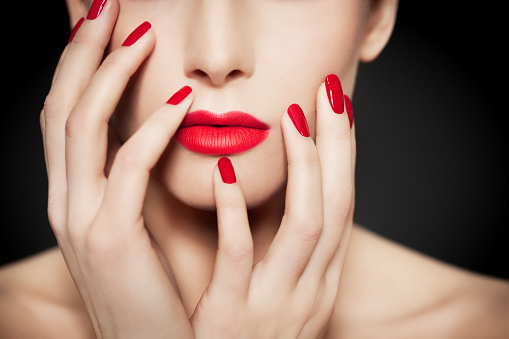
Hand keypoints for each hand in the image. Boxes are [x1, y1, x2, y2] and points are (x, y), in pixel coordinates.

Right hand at [41, 1, 193, 336]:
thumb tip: (153, 140)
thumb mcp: (134, 232)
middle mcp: (65, 202)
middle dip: (81, 52)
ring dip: (109, 74)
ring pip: (81, 127)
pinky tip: (179, 100)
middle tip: (107, 7)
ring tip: (141, 34)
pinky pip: (127, 168)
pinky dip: (149, 128)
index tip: (105, 28)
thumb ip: (136, 187)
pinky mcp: (110, 240)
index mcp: (73, 199)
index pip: (66, 118)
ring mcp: (80, 220)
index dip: (80, 68)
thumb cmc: (150, 290)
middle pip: (62, 108)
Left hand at [190, 75, 355, 337]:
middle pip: (338, 204)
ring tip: (291, 118)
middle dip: (339, 145)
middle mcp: (312, 286)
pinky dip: (238, 212)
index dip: (345, 154)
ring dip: (305, 168)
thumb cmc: (251, 333)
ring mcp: (277, 301)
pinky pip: (242, 257)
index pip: (342, 204)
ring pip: (307, 225)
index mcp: (320, 277)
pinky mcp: (235, 316)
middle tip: (330, 91)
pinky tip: (229, 172)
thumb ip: (284, 246)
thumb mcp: (283, 289)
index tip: (337, 108)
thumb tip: (280, 193)